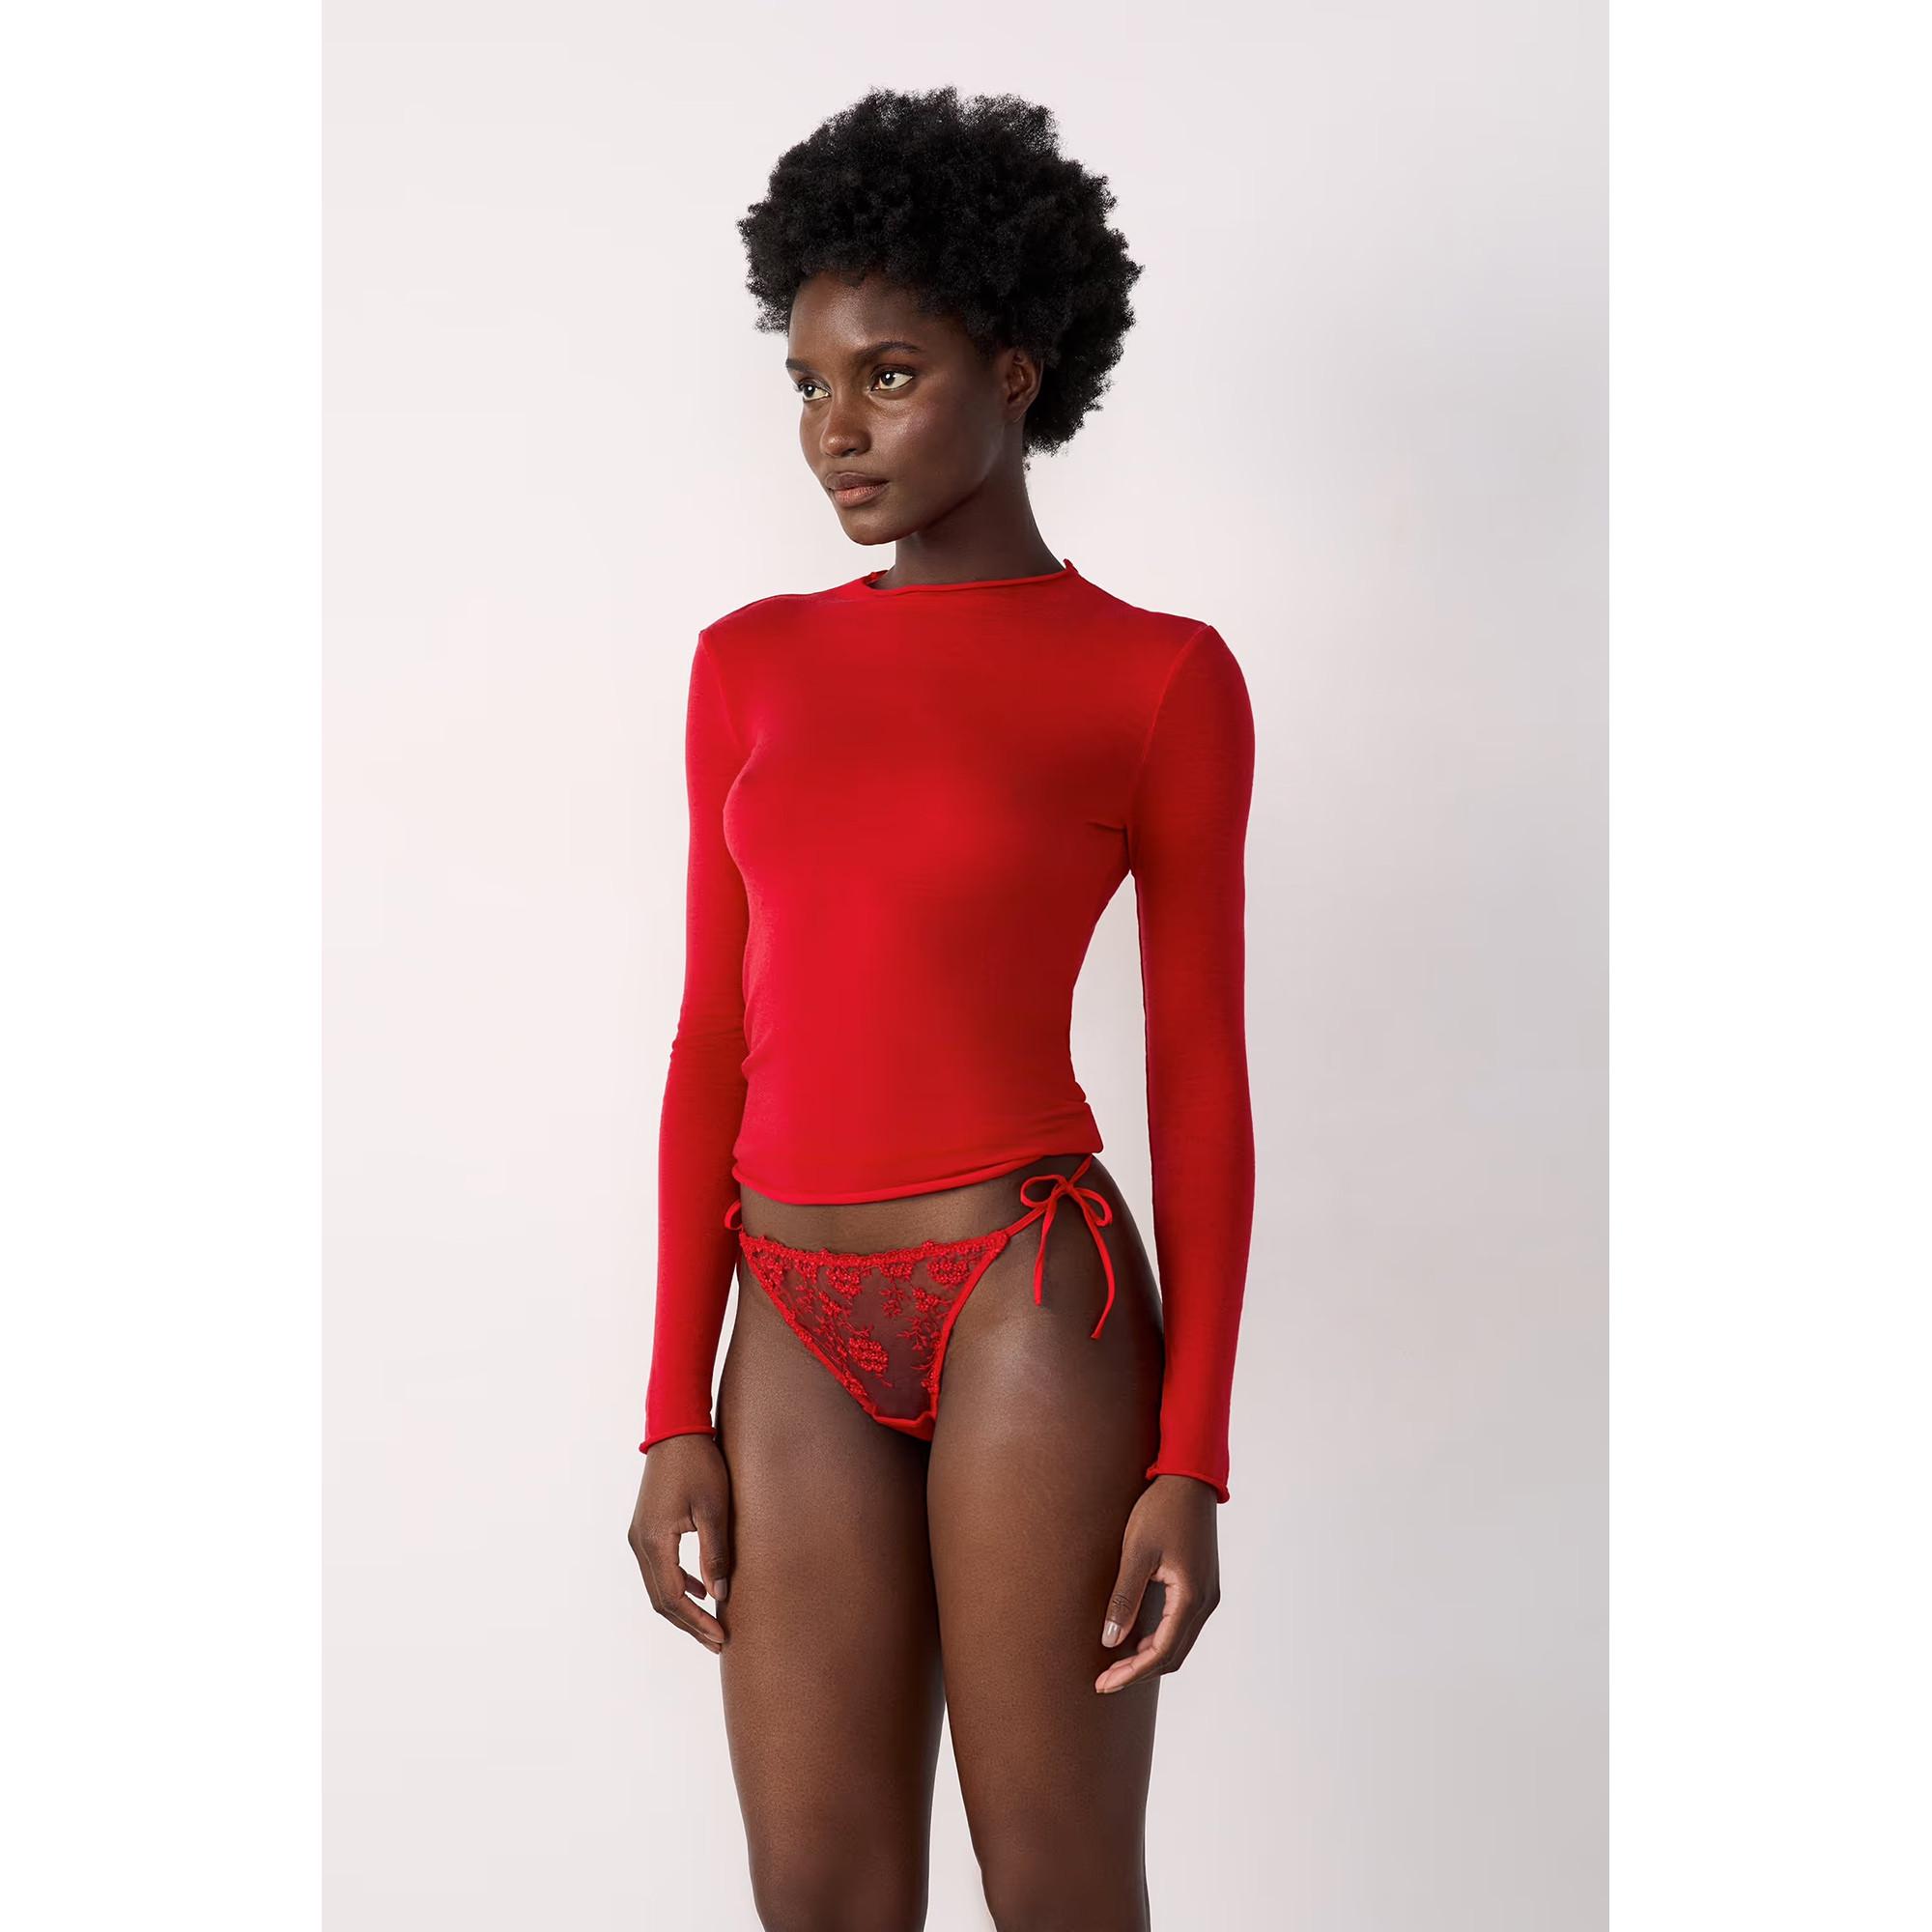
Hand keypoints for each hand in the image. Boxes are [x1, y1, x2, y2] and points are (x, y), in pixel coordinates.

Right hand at [629, 1433, 732, 1652]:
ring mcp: (639, 1536)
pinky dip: (678, 1584)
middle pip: (661, 1599)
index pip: (674, 1597)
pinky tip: (700, 1588)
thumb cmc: (699, 1464)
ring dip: (683, 1607)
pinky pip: (659, 1568)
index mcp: (654, 1542)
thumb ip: (716, 1554)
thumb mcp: (714, 1509)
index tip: (721, 1637)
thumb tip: (720, 1595)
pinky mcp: (646, 1528)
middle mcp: (640, 1543)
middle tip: (718, 1641)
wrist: (676, 1430)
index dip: (697, 1621)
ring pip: (658, 1586)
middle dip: (689, 1623)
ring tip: (711, 1624)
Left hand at [1095, 1473, 1220, 1692]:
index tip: (1103, 1683)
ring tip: (1115, 1663)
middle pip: (1173, 1655)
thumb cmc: (1161, 1509)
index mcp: (1191, 1597)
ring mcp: (1207, 1594)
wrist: (1190, 1478)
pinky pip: (1181, 1625)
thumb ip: (1125, 1597)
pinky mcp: (1202, 1585)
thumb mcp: (1137, 1552)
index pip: (1161, 1653)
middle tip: (1104, 1680)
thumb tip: (1110, 1640)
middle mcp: (1205, 1602)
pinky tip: (1135, 1638)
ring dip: (1149, 1657)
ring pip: (1178, 1643)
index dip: (1132, 1672)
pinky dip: (1159, 1639)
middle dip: (1139, 1671)